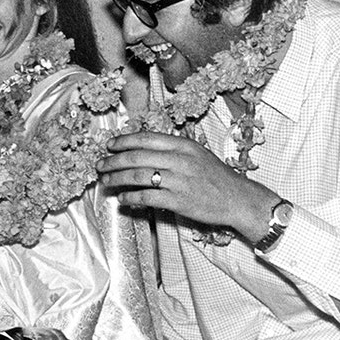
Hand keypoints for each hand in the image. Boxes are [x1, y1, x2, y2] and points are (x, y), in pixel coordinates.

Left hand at [96, 131, 278, 241]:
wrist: (238, 199)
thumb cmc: (216, 177)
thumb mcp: (196, 154)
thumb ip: (172, 150)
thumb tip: (142, 150)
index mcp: (183, 145)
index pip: (146, 139)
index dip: (124, 141)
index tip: (110, 145)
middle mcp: (180, 160)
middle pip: (137, 157)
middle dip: (114, 161)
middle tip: (101, 165)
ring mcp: (179, 181)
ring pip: (138, 176)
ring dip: (117, 179)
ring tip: (107, 182)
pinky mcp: (178, 200)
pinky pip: (147, 197)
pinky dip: (131, 198)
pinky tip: (123, 199)